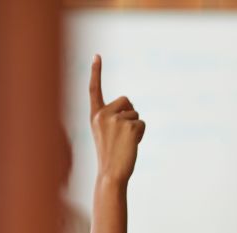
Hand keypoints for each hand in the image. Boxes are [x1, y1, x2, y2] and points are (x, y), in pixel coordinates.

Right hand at [89, 55, 145, 183]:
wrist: (111, 173)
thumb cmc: (110, 155)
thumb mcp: (106, 133)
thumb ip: (114, 118)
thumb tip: (133, 111)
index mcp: (94, 115)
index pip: (94, 89)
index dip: (96, 71)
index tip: (97, 55)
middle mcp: (102, 114)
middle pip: (127, 101)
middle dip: (131, 114)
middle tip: (123, 134)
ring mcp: (115, 119)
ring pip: (136, 114)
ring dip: (136, 127)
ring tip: (125, 142)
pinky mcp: (129, 126)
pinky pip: (142, 124)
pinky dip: (141, 134)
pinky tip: (132, 144)